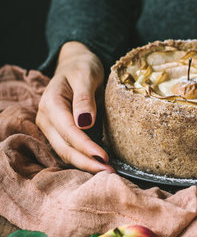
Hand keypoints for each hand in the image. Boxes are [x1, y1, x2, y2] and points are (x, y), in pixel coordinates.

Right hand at [36, 41, 114, 173]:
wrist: (75, 64)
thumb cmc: (82, 67)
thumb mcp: (86, 75)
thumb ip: (85, 98)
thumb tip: (85, 123)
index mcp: (51, 103)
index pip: (68, 131)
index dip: (85, 147)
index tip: (104, 157)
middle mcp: (46, 119)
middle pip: (64, 148)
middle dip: (86, 162)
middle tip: (110, 172)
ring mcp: (50, 128)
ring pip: (65, 153)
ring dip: (85, 164)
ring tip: (107, 172)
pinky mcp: (58, 133)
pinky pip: (69, 150)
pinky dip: (83, 159)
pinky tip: (99, 165)